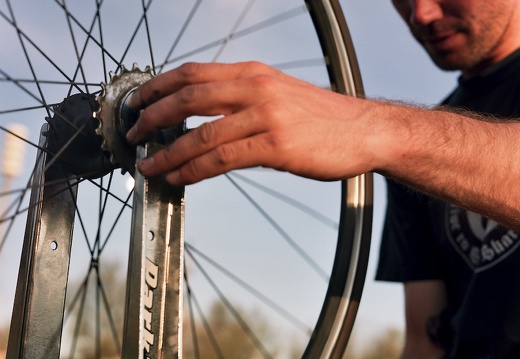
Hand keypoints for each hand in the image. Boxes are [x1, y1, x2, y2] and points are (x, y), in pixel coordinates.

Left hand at [126, 61, 379, 184]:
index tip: (138, 102)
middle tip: (133, 133)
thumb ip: (243, 99)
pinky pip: (222, 158)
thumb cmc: (322, 117)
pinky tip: (180, 177)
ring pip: (201, 133)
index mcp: (253, 73)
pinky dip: (194, 169)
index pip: (193, 73)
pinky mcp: (276, 145)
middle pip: (188, 97)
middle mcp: (256, 88)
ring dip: (168, 152)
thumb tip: (206, 117)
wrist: (366, 130)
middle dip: (152, 116)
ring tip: (149, 165)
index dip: (158, 86)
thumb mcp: (279, 93)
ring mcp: (266, 116)